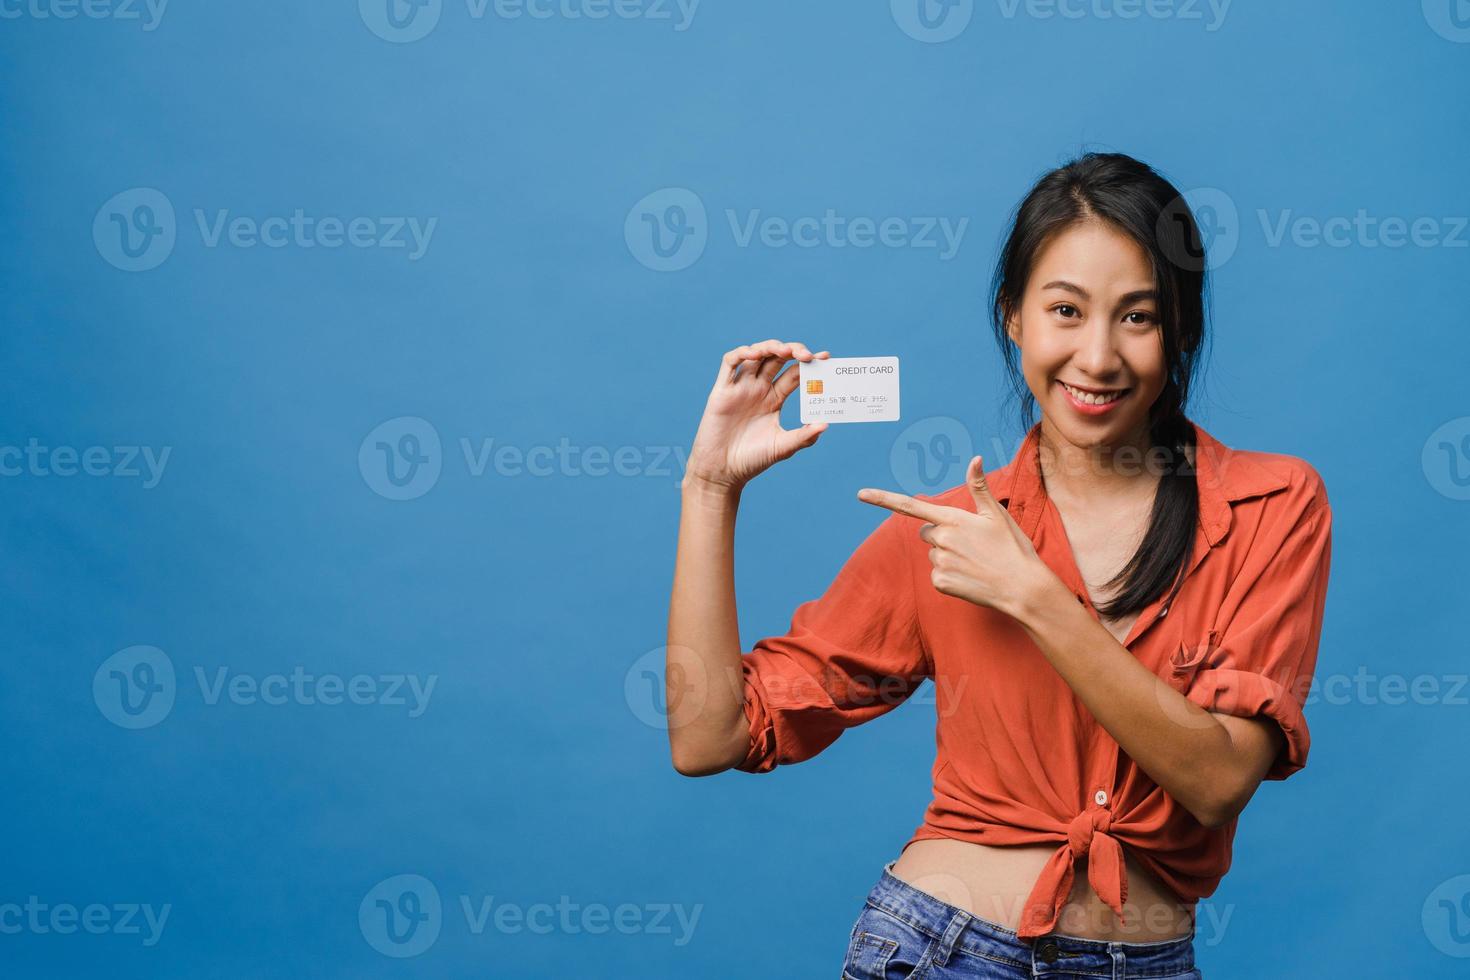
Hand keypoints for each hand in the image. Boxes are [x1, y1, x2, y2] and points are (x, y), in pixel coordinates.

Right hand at [683, 339, 830, 492]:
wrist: (722, 472)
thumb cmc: (752, 460)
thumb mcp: (783, 447)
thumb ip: (804, 436)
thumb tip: (826, 424)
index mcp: (774, 399)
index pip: (795, 374)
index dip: (809, 364)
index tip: (825, 358)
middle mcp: (759, 389)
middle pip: (777, 359)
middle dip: (793, 351)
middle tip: (808, 355)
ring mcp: (741, 388)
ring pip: (756, 355)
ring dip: (771, 347)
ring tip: (786, 351)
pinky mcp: (722, 390)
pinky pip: (729, 363)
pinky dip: (741, 353)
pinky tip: (755, 354)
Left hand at [856, 454, 1059, 617]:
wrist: (1023, 588)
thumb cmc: (1013, 548)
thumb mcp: (997, 514)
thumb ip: (979, 487)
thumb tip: (975, 458)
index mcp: (954, 519)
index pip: (911, 506)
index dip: (883, 499)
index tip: (861, 494)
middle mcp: (942, 540)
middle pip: (926, 532)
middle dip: (941, 535)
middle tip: (971, 544)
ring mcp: (940, 563)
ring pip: (933, 554)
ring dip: (948, 555)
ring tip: (975, 561)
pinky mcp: (941, 583)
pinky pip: (937, 574)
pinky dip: (950, 575)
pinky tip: (971, 577)